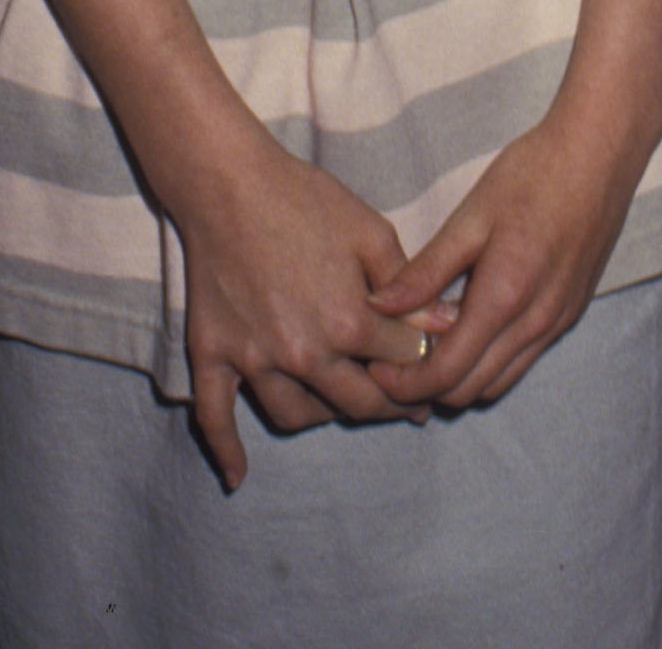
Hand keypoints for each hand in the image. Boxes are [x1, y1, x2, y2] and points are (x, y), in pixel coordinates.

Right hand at [170, 131, 438, 488]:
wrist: (230, 184)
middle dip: (390, 404)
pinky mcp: (214, 356)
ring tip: (345, 406)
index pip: (401, 362)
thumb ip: (410, 285)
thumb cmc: (306, 200)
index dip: (427, 364)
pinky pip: (215, 416)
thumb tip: (447, 324)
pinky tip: (237, 477)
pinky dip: (226, 450)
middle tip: (408, 405)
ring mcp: (254, 360)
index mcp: (348, 322)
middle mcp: (303, 353)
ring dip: (326, 417)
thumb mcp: (371, 232)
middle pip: (357, 401)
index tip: (439, 371)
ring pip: (297, 416)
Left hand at [366, 101, 643, 412]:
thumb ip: (427, 269)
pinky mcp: (570, 312)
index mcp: (505, 296)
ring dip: (460, 378)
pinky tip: (470, 325)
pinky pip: (522, 359)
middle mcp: (536, 323)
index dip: (405, 384)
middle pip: (470, 390)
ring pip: (498, 381)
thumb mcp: (472, 215)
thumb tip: (379, 306)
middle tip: (394, 359)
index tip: (376, 368)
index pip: (447, 373)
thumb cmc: (533, 173)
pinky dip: (489, 360)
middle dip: (427, 387)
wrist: (601, 151)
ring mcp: (558, 322)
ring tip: (429, 345)